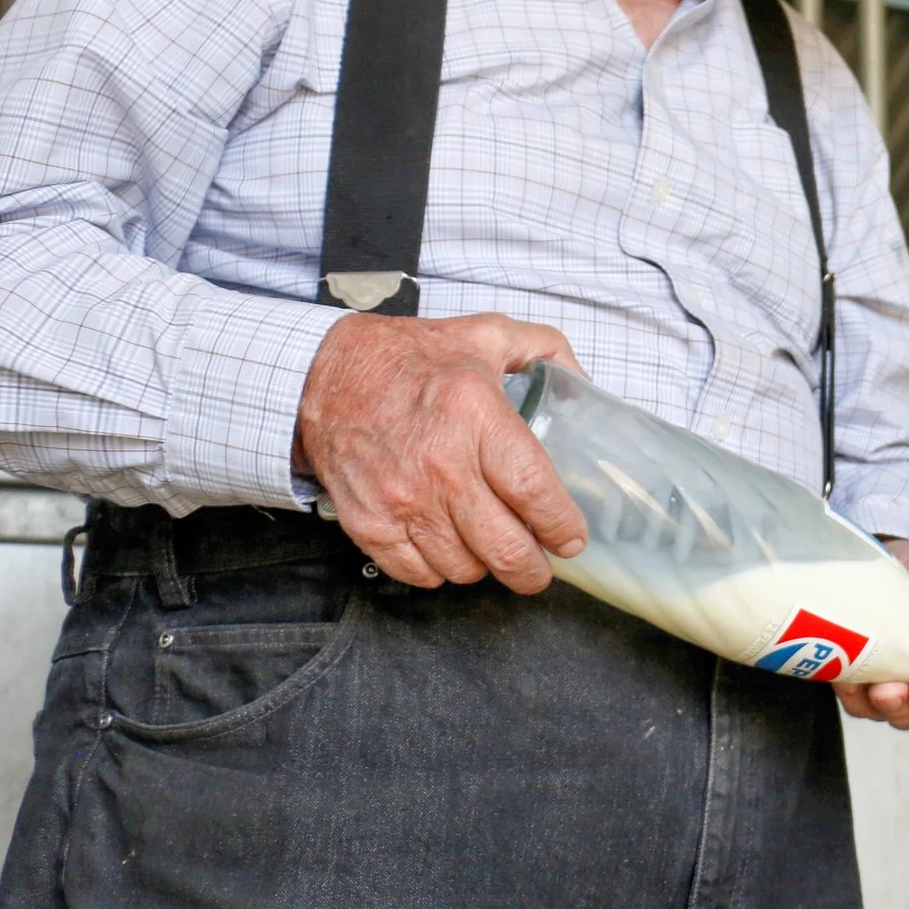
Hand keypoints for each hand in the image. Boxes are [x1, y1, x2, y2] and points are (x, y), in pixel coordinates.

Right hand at [296, 312, 588, 594]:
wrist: (324, 374)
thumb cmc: (410, 358)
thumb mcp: (486, 333)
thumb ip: (544, 349)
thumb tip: (584, 382)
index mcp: (475, 414)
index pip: (534, 491)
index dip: (561, 526)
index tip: (572, 539)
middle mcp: (441, 463)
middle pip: (504, 546)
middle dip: (533, 569)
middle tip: (541, 566)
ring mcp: (401, 499)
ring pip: (464, 567)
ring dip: (485, 567)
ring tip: (491, 548)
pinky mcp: (369, 523)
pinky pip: (419, 574)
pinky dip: (440, 571)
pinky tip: (449, 548)